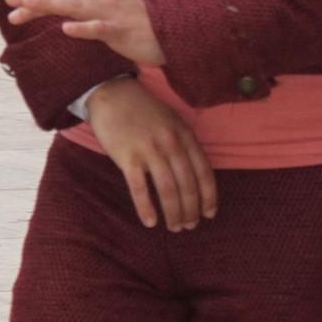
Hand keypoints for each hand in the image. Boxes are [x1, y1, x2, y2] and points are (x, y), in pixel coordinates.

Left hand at [7, 0, 163, 65]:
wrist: (171, 30)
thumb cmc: (136, 21)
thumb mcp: (105, 6)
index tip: (11, 2)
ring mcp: (109, 13)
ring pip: (75, 7)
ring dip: (51, 5)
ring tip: (28, 5)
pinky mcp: (120, 30)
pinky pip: (99, 29)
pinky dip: (83, 29)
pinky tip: (66, 29)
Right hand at [84, 79, 216, 230]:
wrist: (112, 93)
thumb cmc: (142, 110)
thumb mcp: (171, 120)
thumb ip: (184, 143)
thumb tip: (194, 176)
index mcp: (184, 134)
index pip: (203, 172)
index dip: (209, 196)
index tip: (209, 214)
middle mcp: (170, 142)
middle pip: (187, 185)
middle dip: (191, 210)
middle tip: (189, 226)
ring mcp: (149, 149)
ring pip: (168, 190)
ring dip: (173, 213)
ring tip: (174, 227)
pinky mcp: (127, 156)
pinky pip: (140, 188)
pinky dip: (146, 208)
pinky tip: (150, 222)